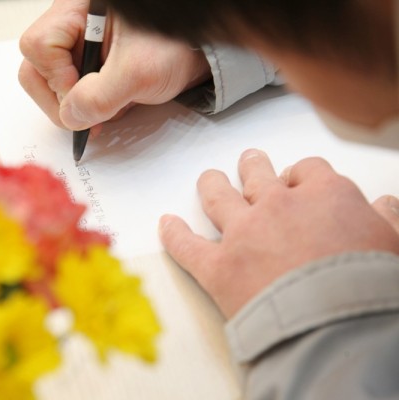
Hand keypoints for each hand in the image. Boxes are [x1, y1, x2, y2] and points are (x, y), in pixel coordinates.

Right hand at [19, 0, 210, 134]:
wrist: (199, 52)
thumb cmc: (176, 46)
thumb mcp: (139, 74)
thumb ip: (100, 97)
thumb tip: (69, 116)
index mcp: (79, 10)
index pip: (39, 46)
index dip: (57, 79)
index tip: (83, 97)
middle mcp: (74, 24)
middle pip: (37, 66)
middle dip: (62, 98)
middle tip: (88, 116)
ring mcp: (79, 44)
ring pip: (52, 82)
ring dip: (77, 104)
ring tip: (110, 107)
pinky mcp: (89, 62)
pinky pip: (72, 89)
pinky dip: (89, 104)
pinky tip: (112, 104)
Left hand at [159, 149, 398, 317]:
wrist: (335, 326)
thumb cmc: (366, 288)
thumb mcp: (394, 245)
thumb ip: (386, 220)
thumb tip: (386, 204)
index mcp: (323, 195)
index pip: (308, 170)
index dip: (302, 174)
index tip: (298, 179)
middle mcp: (277, 206)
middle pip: (258, 176)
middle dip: (253, 167)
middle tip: (249, 162)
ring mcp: (243, 233)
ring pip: (218, 196)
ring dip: (212, 184)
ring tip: (209, 178)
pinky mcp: (217, 266)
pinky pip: (187, 244)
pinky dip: (174, 233)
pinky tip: (167, 224)